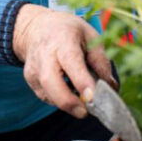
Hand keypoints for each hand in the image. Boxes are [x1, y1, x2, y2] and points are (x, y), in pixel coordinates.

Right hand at [12, 3, 117, 117]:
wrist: (37, 28)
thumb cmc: (68, 31)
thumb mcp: (90, 36)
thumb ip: (101, 61)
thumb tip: (110, 87)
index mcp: (63, 40)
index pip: (71, 62)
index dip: (82, 82)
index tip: (94, 97)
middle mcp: (44, 55)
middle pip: (51, 82)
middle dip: (70, 102)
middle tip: (87, 112)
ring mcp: (34, 69)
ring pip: (48, 95)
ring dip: (68, 104)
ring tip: (83, 101)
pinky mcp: (30, 80)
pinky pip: (47, 97)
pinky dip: (60, 100)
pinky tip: (70, 91)